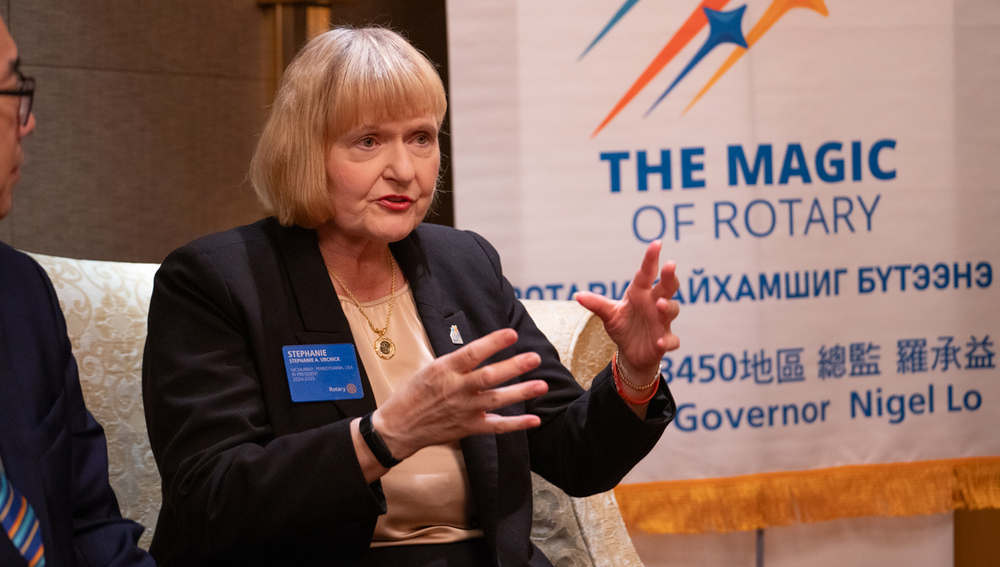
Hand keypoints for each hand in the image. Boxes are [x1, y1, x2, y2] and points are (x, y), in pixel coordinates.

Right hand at [372, 328, 546, 460]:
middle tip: (534, 358)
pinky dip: (515, 424)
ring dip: (521, 392)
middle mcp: (456, 388)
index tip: (511, 334)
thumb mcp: (430, 369)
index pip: (472, 352)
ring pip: (496, 399)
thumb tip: (482, 350)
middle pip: (489, 376)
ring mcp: (464, 409)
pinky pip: (495, 426)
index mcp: (445, 369)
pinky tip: (534, 420)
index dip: (493, 342)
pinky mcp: (468, 427)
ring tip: (542, 385)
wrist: (398, 427)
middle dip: (514, 366)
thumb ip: (456, 363)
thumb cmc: (413, 394)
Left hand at [574, 240, 679, 382]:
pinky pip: (671, 340)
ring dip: (668, 306)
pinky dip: (667, 341)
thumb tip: (577, 295)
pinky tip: (660, 342)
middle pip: (667, 286)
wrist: (630, 351)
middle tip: (670, 265)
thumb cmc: (622, 325)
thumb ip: (596, 304)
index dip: (651, 258)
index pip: (646, 272)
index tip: (657, 243)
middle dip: (669, 276)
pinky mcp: (664, 340)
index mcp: (640, 292)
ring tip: (660, 304)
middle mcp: (654, 303)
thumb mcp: (608, 314)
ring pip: (672, 309)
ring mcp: (661, 322)